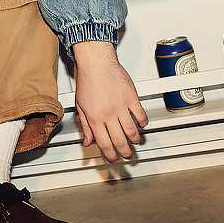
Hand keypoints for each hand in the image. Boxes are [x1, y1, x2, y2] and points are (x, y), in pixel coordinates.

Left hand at [72, 40, 148, 162]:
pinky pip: (141, 115)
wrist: (96, 63)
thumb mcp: (80, 105)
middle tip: (128, 155)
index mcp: (94, 118)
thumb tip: (87, 141)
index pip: (104, 144)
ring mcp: (121, 107)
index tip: (114, 159)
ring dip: (135, 139)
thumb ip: (85, 125)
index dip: (110, 155)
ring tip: (135, 141)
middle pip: (120, 141)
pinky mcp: (131, 98)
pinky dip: (143, 122)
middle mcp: (108, 114)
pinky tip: (141, 124)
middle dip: (125, 152)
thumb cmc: (88, 80)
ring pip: (132, 131)